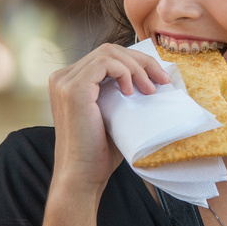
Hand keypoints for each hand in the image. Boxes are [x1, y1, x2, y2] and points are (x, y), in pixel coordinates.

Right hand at [48, 43, 171, 194]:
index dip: (137, 62)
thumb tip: (155, 76)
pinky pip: (105, 63)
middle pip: (109, 50)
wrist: (83, 175)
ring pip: (109, 53)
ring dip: (137, 67)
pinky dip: (125, 72)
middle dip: (142, 61)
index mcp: (71, 81)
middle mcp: (63, 77)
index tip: (160, 79)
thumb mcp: (115, 112)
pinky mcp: (73, 89)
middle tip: (163, 81)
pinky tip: (132, 93)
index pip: (108, 56)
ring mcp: (65, 82)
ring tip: (150, 90)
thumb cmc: (101, 150)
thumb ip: (122, 91)